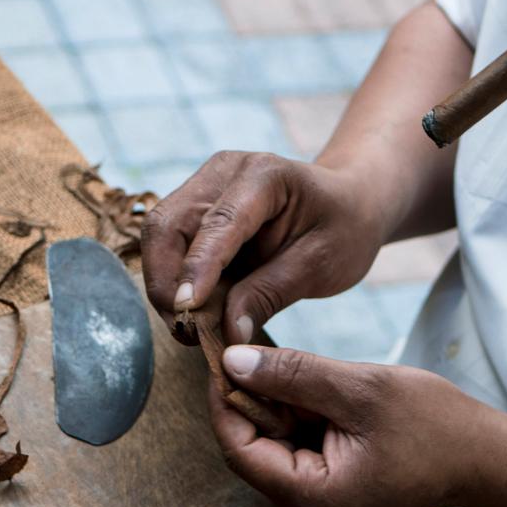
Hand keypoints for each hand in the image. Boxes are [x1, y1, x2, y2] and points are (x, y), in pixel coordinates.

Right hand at [141, 152, 387, 343]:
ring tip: (190, 327)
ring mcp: (203, 186)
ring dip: (165, 285)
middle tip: (185, 331)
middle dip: (166, 282)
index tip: (186, 310)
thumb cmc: (342, 229)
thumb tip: (227, 333)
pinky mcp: (195, 208)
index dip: (197, 268)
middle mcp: (223, 172)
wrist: (347, 203)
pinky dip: (175, 280)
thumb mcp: (320, 266)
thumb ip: (269, 294)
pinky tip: (196, 309)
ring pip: (159, 236)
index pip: (218, 223)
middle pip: (168, 224)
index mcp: (264, 176)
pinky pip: (170, 245)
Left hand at [211, 344, 506, 506]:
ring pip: (271, 445)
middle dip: (252, 398)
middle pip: (251, 448)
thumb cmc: (432, 423)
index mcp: (313, 500)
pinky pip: (292, 450)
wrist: (481, 456)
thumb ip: (292, 375)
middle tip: (252, 347)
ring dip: (276, 405)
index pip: (239, 449)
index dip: (225, 400)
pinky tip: (311, 387)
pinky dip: (295, 416)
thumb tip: (233, 360)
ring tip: (294, 365)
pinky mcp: (326, 492)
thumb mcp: (359, 388)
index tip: (222, 354)